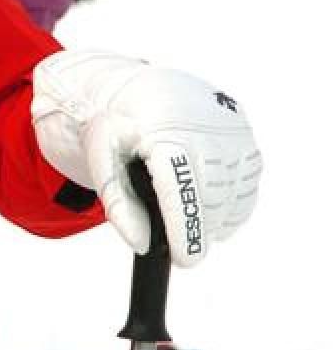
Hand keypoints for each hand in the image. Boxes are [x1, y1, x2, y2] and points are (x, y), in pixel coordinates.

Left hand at [30, 50, 261, 266]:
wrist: (145, 89)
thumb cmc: (120, 125)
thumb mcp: (101, 158)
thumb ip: (116, 203)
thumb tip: (141, 244)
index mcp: (166, 131)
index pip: (183, 190)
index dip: (186, 230)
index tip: (185, 260)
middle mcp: (209, 131)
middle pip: (211, 202)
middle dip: (195, 229)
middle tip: (178, 242)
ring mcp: (235, 137)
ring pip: (233, 201)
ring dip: (213, 221)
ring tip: (185, 217)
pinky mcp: (249, 144)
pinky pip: (246, 191)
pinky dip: (229, 208)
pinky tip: (207, 206)